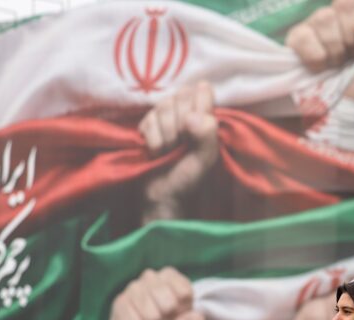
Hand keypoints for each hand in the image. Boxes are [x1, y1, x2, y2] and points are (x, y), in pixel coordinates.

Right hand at [138, 82, 218, 222]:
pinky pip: (147, 122)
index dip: (198, 108)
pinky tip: (158, 152)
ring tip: (171, 151)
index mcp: (205, 115)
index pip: (202, 90)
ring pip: (163, 107)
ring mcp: (164, 115)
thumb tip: (192, 116)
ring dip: (168, 136)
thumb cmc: (189, 176)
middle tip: (183, 145)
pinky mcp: (146, 124)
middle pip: (180, 96)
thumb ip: (207, 134)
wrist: (163, 194)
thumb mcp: (206, 158)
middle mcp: (185, 110)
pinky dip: (154, 142)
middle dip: (182, 125)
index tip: (197, 132)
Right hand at [287, 0, 353, 103]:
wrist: (349, 116)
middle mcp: (343, 13)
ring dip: (337, 51)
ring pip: (325, 18)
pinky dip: (317, 58)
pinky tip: (322, 68)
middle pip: (346, 2)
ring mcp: (318, 23)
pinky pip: (304, 36)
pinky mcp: (297, 38)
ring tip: (340, 65)